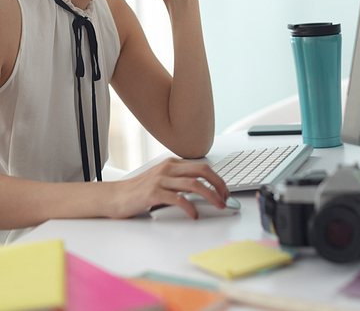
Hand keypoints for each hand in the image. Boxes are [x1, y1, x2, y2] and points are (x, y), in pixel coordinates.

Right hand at [109, 157, 229, 219]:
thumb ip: (179, 181)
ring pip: (194, 184)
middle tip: (226, 198)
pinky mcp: (153, 193)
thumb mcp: (161, 180)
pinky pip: (178, 199)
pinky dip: (190, 207)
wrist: (114, 197)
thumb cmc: (138, 191)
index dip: (217, 178)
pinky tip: (194, 215)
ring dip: (210, 196)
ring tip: (218, 206)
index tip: (225, 191)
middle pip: (202, 171)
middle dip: (218, 184)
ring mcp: (160, 179)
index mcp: (172, 163)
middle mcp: (168, 168)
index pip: (202, 166)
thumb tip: (203, 191)